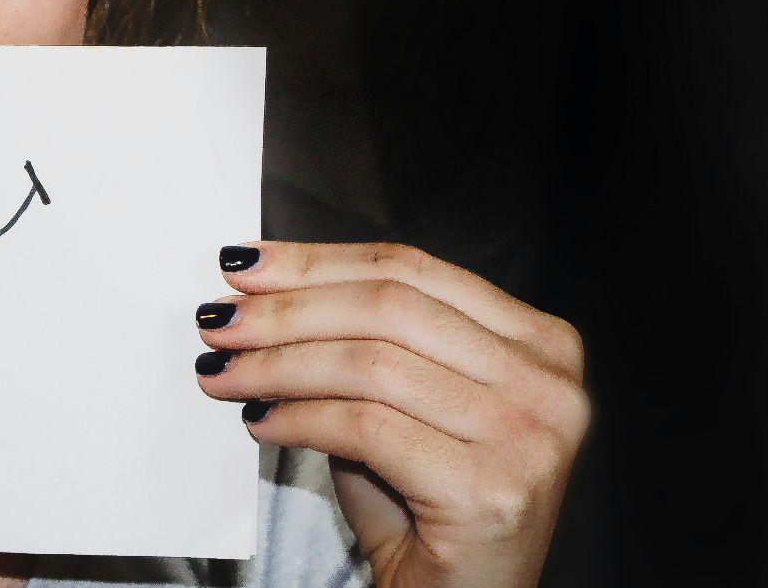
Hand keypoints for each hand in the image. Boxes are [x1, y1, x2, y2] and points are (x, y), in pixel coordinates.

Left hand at [194, 241, 587, 587]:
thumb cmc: (425, 504)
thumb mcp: (401, 401)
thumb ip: (359, 338)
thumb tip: (259, 288)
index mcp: (539, 342)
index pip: (411, 269)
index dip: (317, 262)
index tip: (246, 265)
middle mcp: (547, 384)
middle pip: (388, 308)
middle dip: (287, 310)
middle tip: (220, 320)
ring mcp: (527, 438)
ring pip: (369, 365)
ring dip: (277, 365)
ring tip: (223, 372)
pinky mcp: (488, 490)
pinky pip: (365, 427)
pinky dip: (298, 418)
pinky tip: (260, 421)